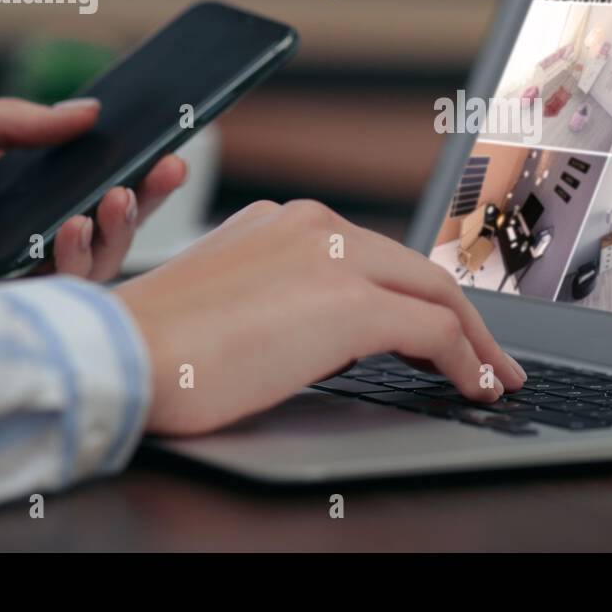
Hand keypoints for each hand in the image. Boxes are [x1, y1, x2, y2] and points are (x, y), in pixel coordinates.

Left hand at [0, 91, 186, 289]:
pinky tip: (73, 229)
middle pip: (104, 222)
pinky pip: (57, 296)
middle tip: (165, 170)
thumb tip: (87, 112)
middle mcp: (18, 233)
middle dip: (144, 198)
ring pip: (93, 263)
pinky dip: (77, 262)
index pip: (86, 178)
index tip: (167, 147)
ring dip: (117, 230)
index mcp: (8, 187)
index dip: (131, 166)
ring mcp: (8, 275)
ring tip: (113, 200)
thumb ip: (10, 120)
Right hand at [116, 199, 527, 434]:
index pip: (377, 258)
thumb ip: (291, 301)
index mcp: (286, 222)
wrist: (118, 354)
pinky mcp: (348, 302)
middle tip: (491, 360)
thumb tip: (345, 338)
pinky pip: (432, 332)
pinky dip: (465, 362)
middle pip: (417, 272)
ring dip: (474, 343)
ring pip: (436, 295)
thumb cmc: (160, 347)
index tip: (444, 333)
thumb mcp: (235, 303)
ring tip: (493, 379)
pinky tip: (474, 388)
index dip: (421, 299)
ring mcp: (334, 258)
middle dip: (466, 321)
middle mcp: (315, 226)